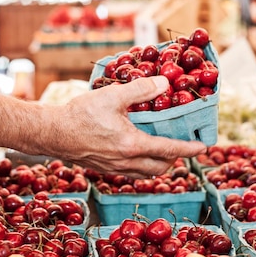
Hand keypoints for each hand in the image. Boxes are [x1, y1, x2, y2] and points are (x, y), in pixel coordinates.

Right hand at [39, 75, 207, 177]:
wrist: (51, 133)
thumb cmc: (80, 114)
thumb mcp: (112, 96)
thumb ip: (141, 89)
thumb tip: (165, 84)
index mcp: (132, 145)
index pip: (169, 149)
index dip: (188, 148)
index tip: (203, 147)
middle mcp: (126, 161)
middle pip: (161, 166)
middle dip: (175, 158)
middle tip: (181, 144)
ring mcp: (114, 168)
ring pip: (147, 172)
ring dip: (159, 163)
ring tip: (163, 148)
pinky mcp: (104, 169)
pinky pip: (132, 172)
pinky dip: (143, 165)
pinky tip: (137, 151)